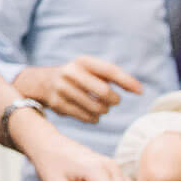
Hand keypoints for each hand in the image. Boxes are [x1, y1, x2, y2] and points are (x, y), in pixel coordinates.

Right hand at [22, 56, 144, 123]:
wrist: (40, 82)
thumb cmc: (76, 76)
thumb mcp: (88, 69)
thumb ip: (111, 76)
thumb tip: (139, 89)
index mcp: (82, 61)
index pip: (109, 70)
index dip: (127, 81)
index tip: (141, 91)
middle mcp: (70, 72)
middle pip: (104, 92)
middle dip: (114, 100)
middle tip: (113, 102)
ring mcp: (62, 88)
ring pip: (96, 108)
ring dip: (104, 111)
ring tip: (101, 108)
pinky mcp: (57, 104)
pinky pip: (87, 117)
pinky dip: (94, 119)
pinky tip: (92, 115)